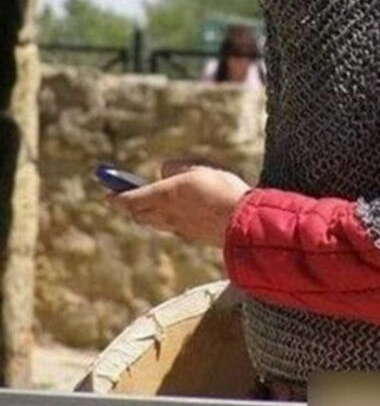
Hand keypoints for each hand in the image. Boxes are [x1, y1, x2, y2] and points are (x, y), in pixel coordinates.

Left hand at [106, 165, 249, 246]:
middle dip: (132, 207)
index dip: (118, 197)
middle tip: (129, 199)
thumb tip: (164, 171)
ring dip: (148, 215)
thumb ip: (177, 168)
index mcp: (165, 195)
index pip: (132, 199)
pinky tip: (179, 213)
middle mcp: (168, 215)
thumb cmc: (224, 191)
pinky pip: (172, 228)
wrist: (245, 224)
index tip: (108, 196)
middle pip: (140, 214)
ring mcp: (180, 229)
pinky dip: (168, 220)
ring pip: (155, 223)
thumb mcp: (200, 169)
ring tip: (151, 206)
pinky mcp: (193, 237)